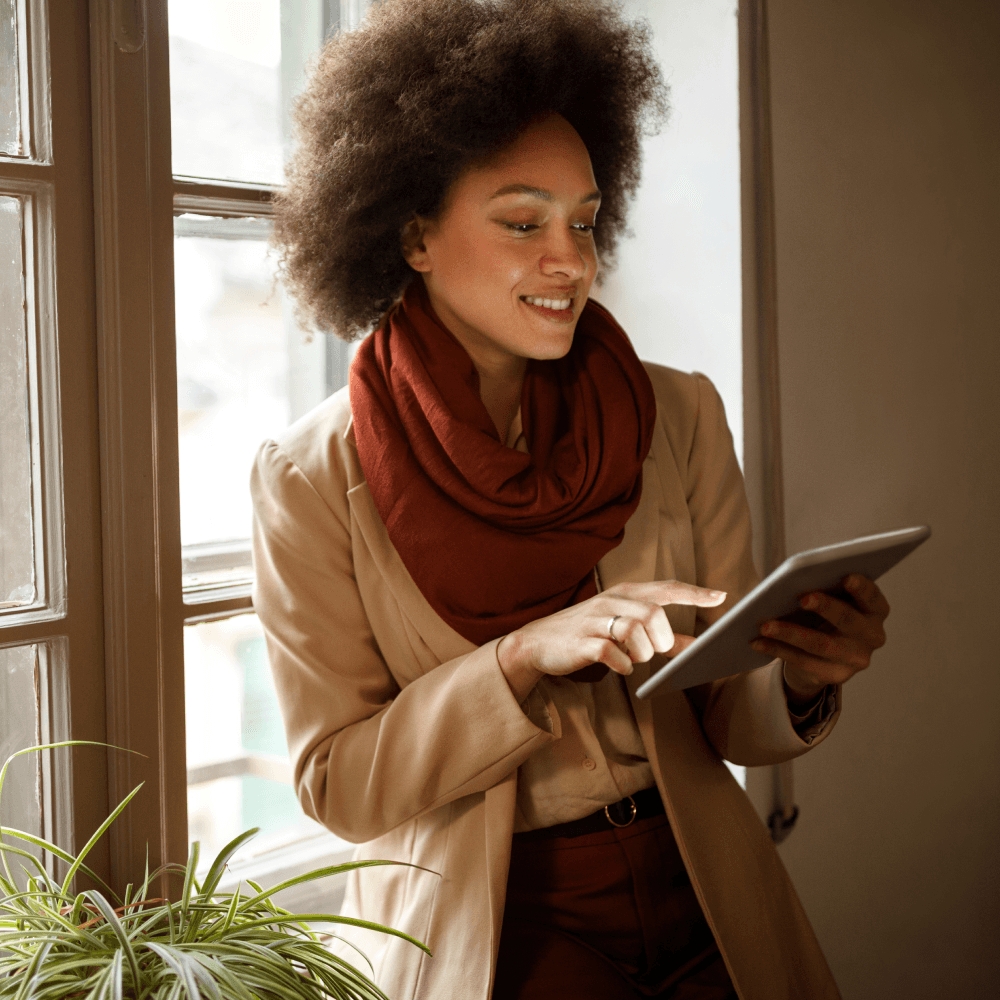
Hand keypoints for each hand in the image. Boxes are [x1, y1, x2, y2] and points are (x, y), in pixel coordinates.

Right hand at [496, 580, 726, 701]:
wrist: (537, 642)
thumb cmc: (587, 634)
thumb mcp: (623, 628)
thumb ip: (659, 637)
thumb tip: (696, 646)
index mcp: (624, 594)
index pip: (665, 588)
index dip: (694, 592)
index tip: (720, 597)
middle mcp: (610, 601)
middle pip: (654, 614)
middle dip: (663, 639)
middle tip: (656, 650)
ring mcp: (595, 621)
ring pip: (635, 631)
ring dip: (642, 653)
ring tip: (633, 658)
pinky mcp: (582, 643)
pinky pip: (612, 654)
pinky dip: (622, 664)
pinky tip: (619, 666)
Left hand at [751, 574, 889, 708]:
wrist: (824, 656)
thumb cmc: (825, 615)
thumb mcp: (831, 600)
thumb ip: (824, 589)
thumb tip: (792, 582)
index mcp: (874, 611)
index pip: (873, 598)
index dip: (862, 588)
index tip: (847, 577)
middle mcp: (872, 636)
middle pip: (848, 620)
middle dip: (826, 607)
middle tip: (803, 597)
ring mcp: (855, 659)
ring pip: (821, 645)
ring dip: (790, 633)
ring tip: (765, 625)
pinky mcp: (835, 675)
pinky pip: (803, 662)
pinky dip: (778, 649)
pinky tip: (758, 642)